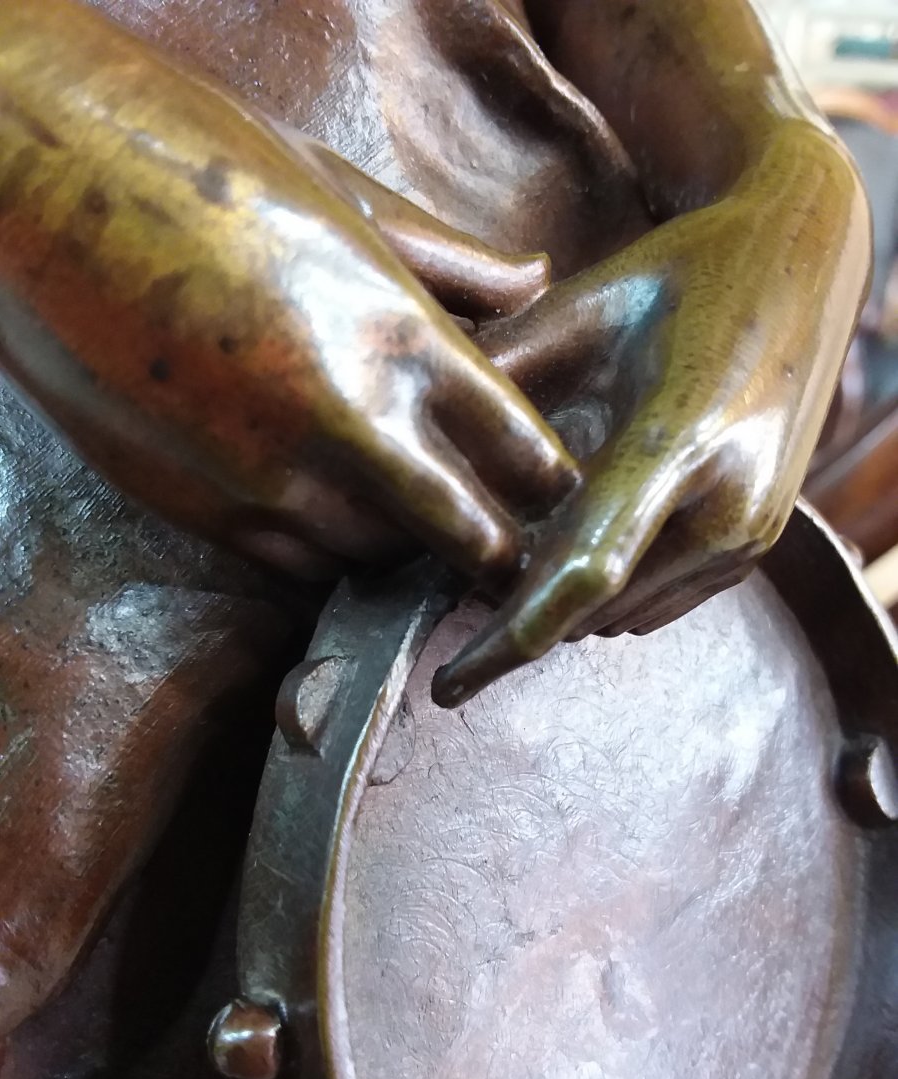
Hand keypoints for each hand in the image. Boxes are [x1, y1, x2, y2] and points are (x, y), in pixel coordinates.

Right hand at [0, 0, 576, 583]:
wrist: (33, 179)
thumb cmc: (195, 159)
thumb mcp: (342, 190)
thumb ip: (449, 261)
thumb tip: (536, 280)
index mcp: (395, 334)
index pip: (519, 450)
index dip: (550, 484)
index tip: (559, 495)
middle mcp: (344, 422)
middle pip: (464, 535)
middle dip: (495, 550)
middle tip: (510, 551)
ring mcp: (266, 477)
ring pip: (377, 561)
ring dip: (405, 552)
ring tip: (414, 525)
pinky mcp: (198, 508)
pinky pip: (296, 565)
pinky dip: (328, 554)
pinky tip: (332, 516)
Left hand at [433, 126, 869, 704]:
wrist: (801, 260)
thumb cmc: (680, 275)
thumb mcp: (579, 309)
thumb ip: (498, 379)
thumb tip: (410, 439)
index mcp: (684, 439)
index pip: (584, 572)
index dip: (509, 638)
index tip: (447, 685)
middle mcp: (730, 505)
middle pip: (596, 611)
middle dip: (520, 619)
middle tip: (456, 591)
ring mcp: (753, 532)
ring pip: (624, 618)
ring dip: (563, 608)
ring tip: (510, 561)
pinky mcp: (758, 544)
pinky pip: (660, 603)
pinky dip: (606, 594)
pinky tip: (570, 550)